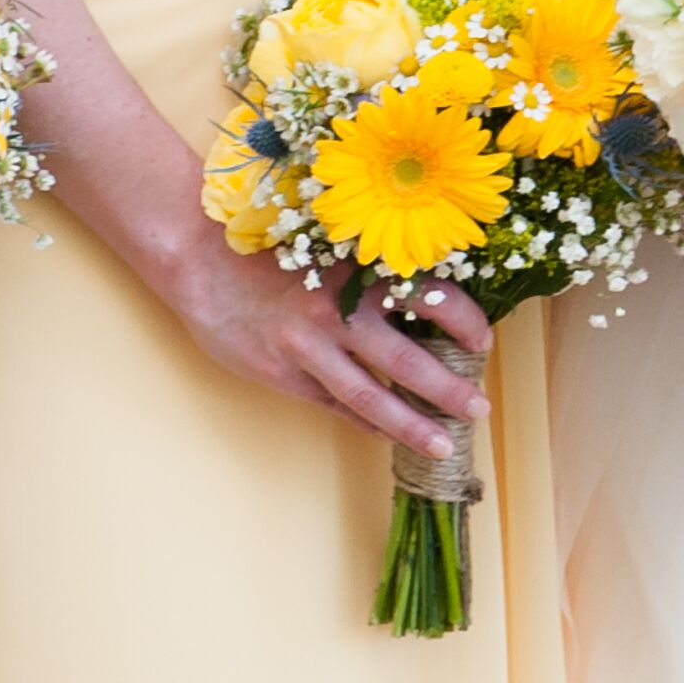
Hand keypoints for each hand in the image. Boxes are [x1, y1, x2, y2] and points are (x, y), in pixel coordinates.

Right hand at [140, 224, 493, 458]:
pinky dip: (366, 422)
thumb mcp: (327, 237)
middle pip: (410, 359)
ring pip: (372, 398)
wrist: (198, 257)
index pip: (429, 296)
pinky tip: (388, 433)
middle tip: (480, 408)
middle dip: (450, 388)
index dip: (464, 321)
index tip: (485, 341)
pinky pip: (334, 405)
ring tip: (443, 444)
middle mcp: (339, 309)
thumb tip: (425, 291)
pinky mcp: (283, 374)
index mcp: (358, 267)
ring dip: (413, 424)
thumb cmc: (266, 240)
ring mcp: (309, 348)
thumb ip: (369, 265)